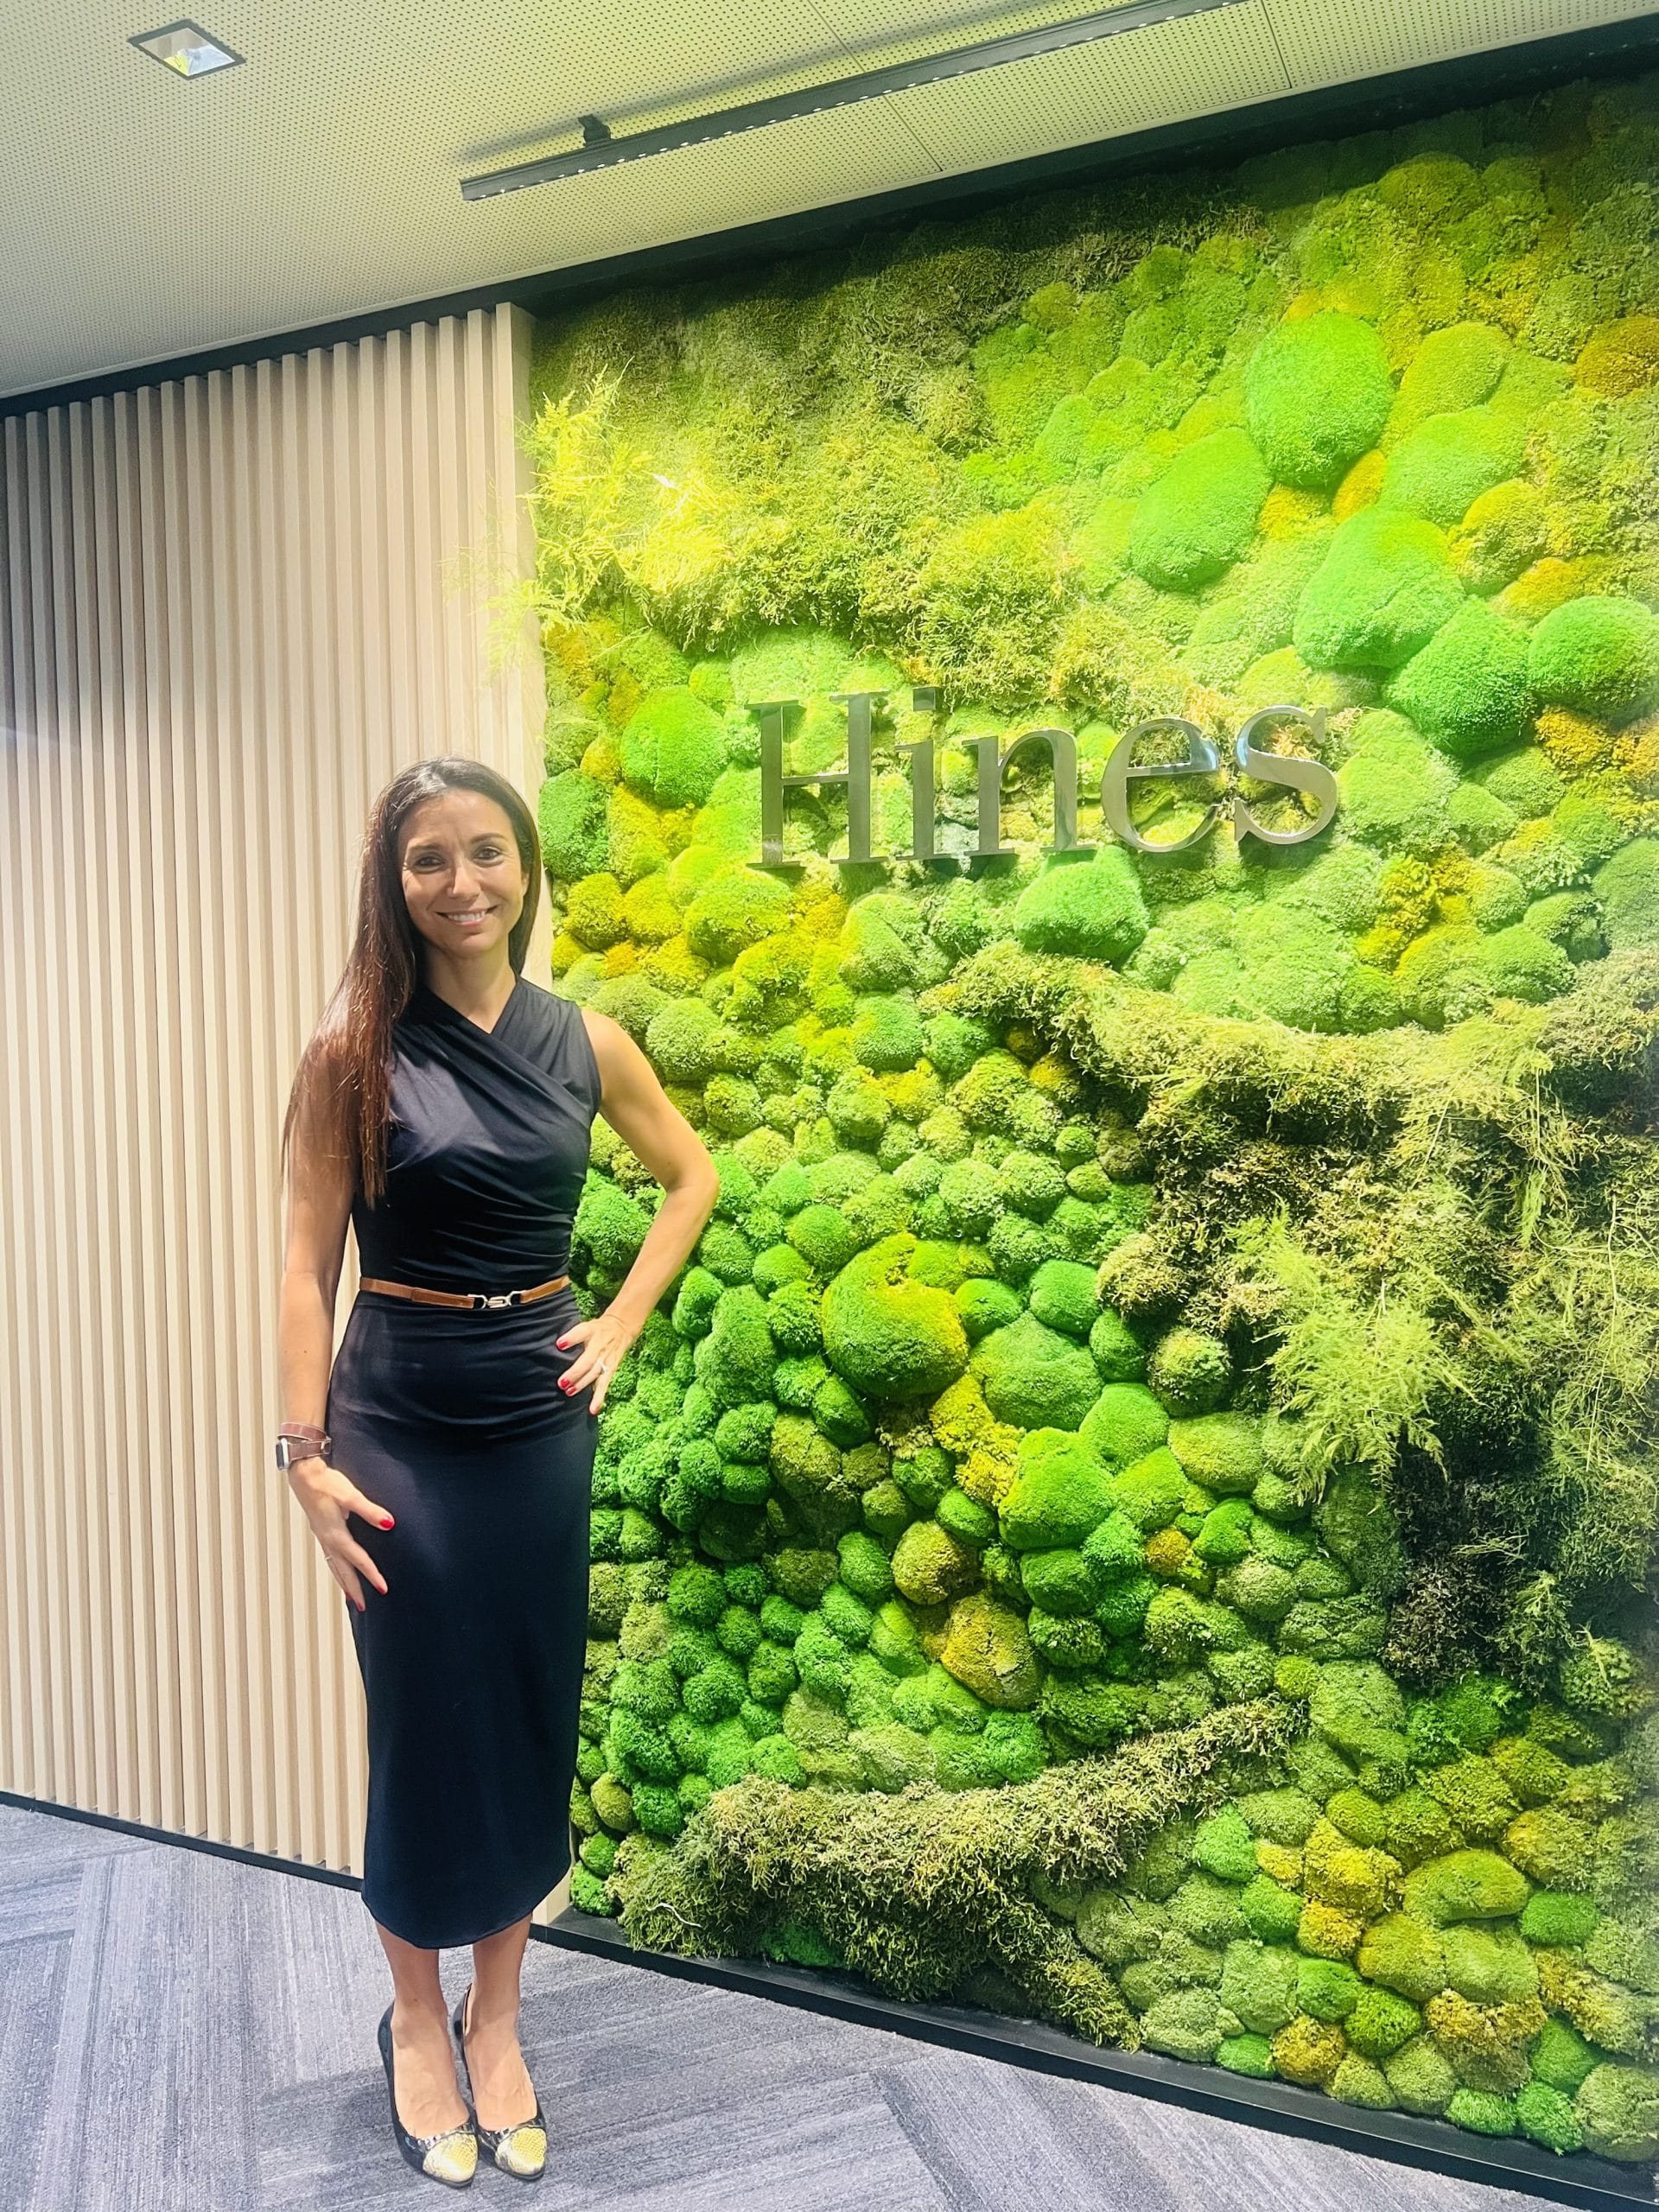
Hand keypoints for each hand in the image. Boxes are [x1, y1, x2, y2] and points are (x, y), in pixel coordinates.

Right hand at [286, 1455, 393, 1611]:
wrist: (303, 1475)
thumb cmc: (326, 1483)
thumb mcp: (350, 1496)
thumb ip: (370, 1511)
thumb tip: (389, 1523)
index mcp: (336, 1534)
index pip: (358, 1560)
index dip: (372, 1574)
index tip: (383, 1589)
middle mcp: (328, 1540)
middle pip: (343, 1571)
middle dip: (354, 1589)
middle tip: (365, 1607)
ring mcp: (322, 1537)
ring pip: (334, 1567)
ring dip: (343, 1583)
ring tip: (351, 1599)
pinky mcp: (320, 1532)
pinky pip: (329, 1558)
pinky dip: (336, 1570)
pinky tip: (339, 1570)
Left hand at [555, 1312, 636, 1415]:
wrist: (621, 1329)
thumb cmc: (598, 1329)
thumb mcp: (586, 1325)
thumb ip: (573, 1335)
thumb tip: (558, 1345)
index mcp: (592, 1332)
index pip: (581, 1333)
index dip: (570, 1339)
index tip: (559, 1344)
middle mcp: (600, 1347)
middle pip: (587, 1361)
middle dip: (575, 1373)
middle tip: (561, 1382)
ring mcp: (606, 1360)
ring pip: (595, 1374)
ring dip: (582, 1384)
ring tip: (569, 1392)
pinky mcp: (611, 1370)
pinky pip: (604, 1385)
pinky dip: (599, 1398)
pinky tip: (593, 1409)